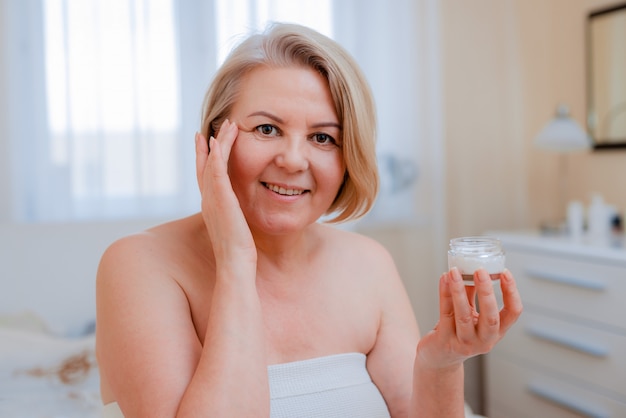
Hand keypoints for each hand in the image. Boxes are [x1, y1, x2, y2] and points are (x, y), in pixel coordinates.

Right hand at [195, 120, 255, 267]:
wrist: (236, 264)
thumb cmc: (239, 253)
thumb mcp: (237, 229)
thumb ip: (236, 217)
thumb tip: (242, 214)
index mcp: (212, 206)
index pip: (206, 176)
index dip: (205, 157)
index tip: (206, 140)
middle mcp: (208, 200)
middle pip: (206, 165)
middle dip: (209, 145)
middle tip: (214, 126)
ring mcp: (212, 199)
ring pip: (212, 164)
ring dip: (219, 143)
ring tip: (227, 125)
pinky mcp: (221, 200)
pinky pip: (216, 172)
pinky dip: (216, 156)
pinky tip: (219, 142)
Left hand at [416, 268, 521, 369]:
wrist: (438, 358)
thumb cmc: (457, 331)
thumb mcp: (471, 315)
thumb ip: (473, 294)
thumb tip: (473, 268)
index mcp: (496, 332)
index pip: (513, 313)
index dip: (511, 292)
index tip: (505, 272)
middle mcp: (484, 340)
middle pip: (491, 317)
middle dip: (486, 292)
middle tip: (480, 270)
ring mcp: (464, 343)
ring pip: (464, 315)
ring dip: (459, 290)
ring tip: (455, 271)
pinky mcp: (445, 341)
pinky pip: (445, 313)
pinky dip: (444, 293)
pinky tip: (444, 278)